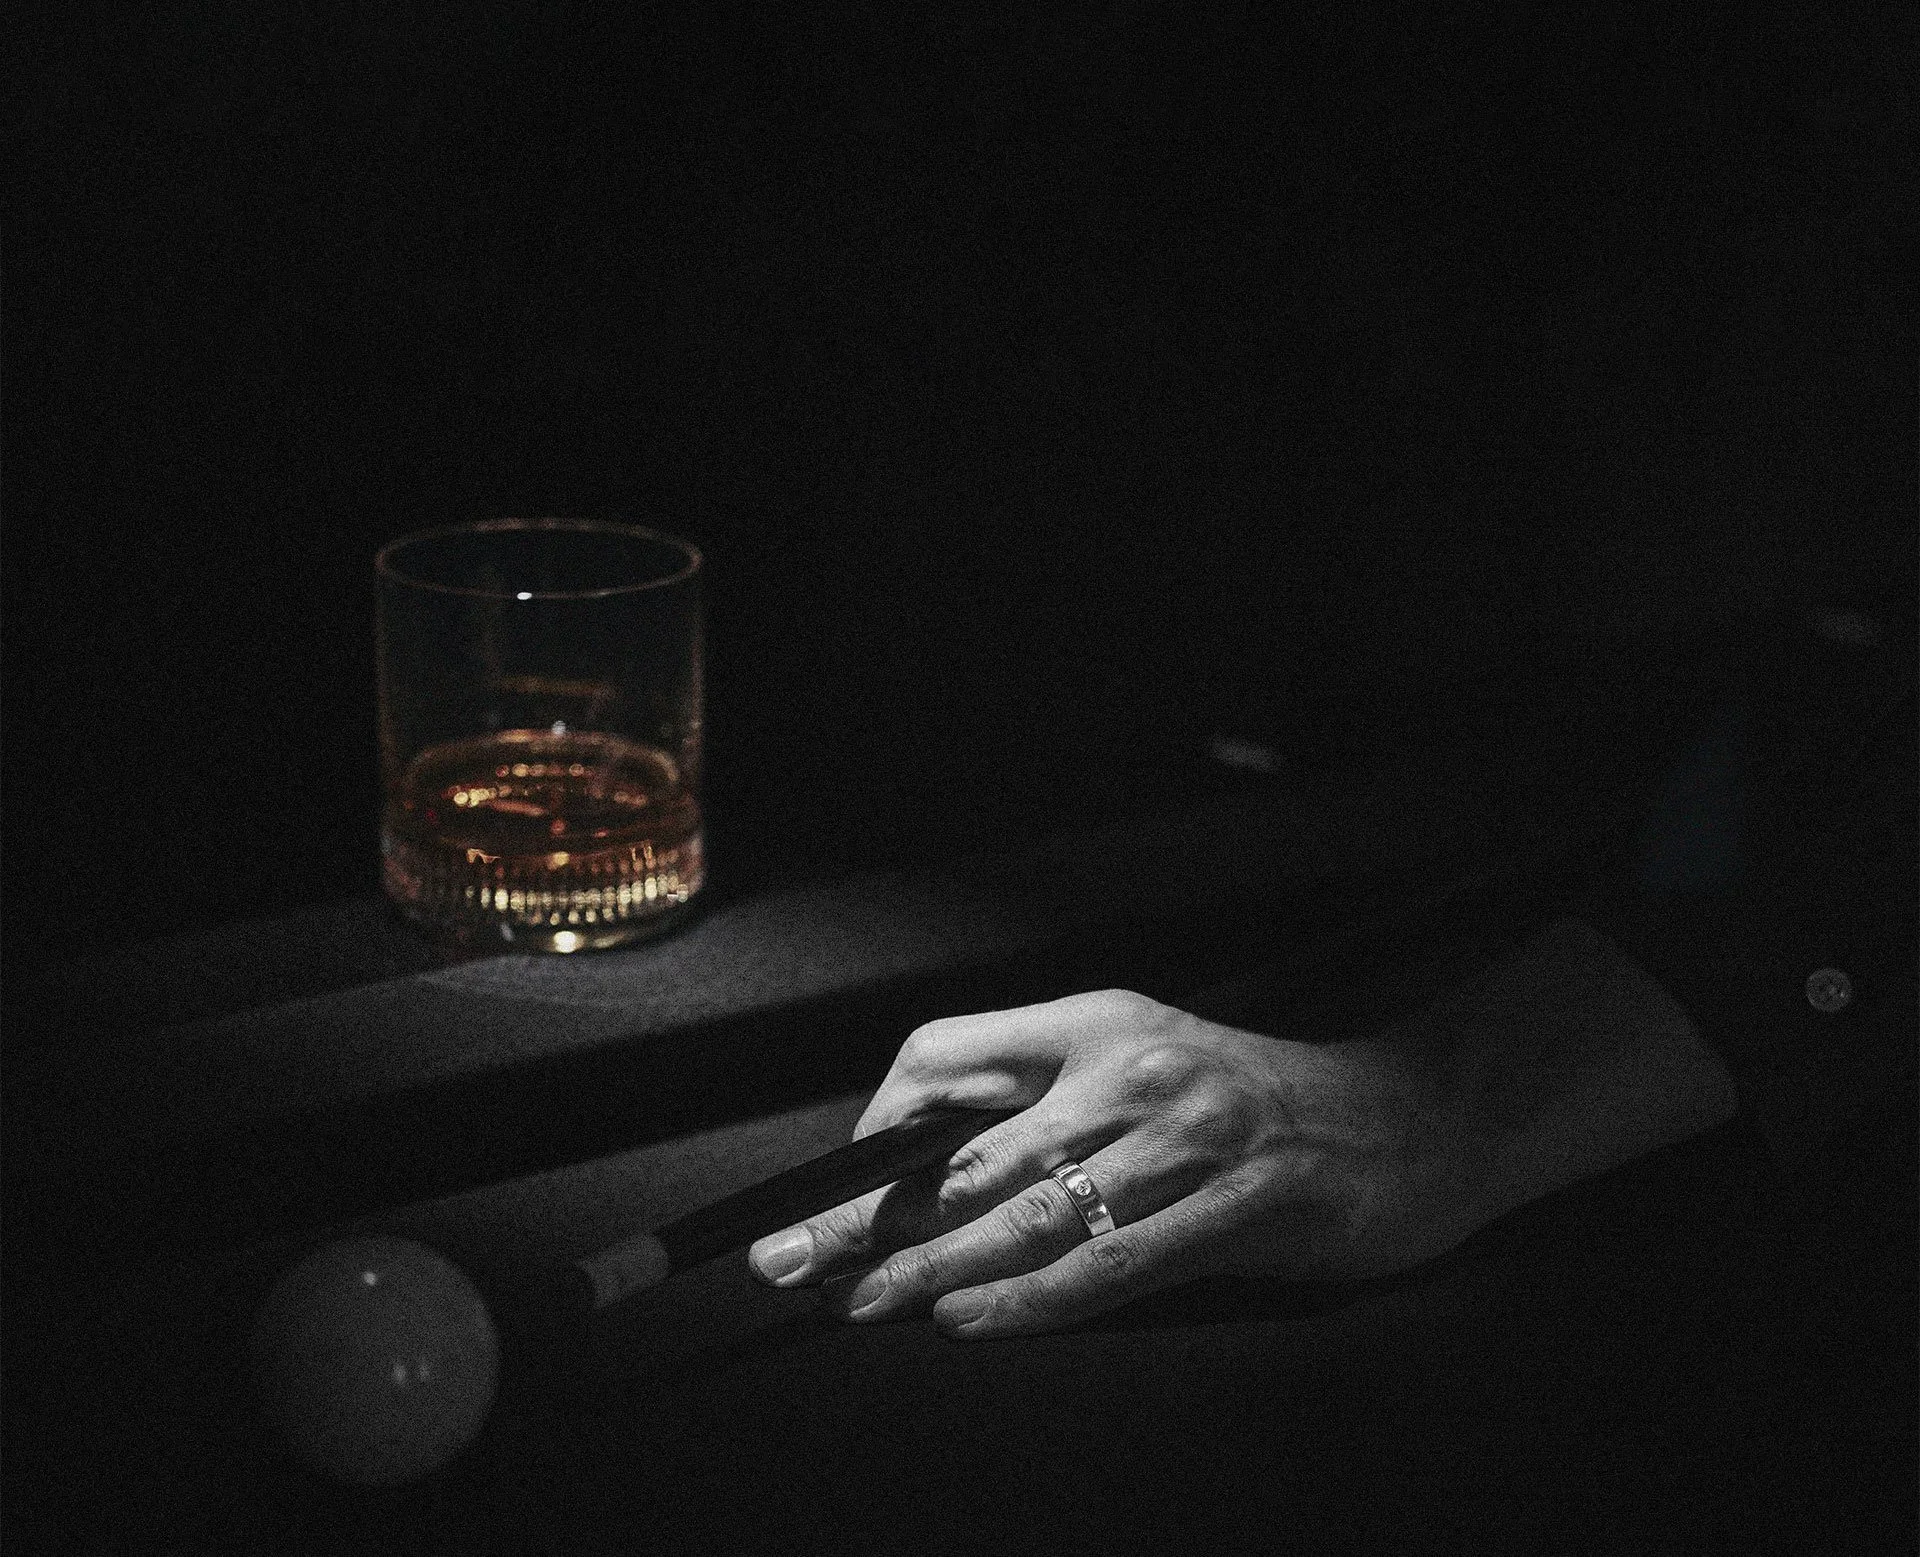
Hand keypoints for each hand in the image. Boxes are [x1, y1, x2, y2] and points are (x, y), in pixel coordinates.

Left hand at [746, 988, 1491, 1338]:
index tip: (831, 1191)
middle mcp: (1131, 1065)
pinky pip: (1110, 1264)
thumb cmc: (1252, 1107)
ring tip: (861, 1303)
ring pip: (1026, 1211)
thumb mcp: (1141, 1070)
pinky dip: (1028, 1300)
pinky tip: (968, 1322)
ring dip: (929, 1267)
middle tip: (797, 1264)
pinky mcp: (1236, 1205)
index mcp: (1097, 1019)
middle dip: (870, 1213)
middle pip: (967, 1145)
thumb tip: (915, 1173)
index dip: (875, 1126)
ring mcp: (1185, 1135)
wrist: (1406, 1120)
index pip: (948, 1054)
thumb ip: (1044, 1103)